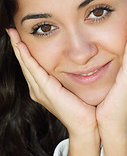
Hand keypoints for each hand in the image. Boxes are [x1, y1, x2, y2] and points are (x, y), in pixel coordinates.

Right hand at [7, 29, 99, 155]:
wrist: (86, 124)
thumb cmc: (83, 108)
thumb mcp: (72, 88)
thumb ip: (67, 78)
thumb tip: (74, 63)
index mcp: (44, 89)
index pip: (32, 66)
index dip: (25, 51)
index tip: (21, 36)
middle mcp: (38, 90)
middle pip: (26, 64)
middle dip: (18, 47)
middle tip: (11, 31)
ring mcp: (40, 90)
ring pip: (27, 65)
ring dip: (19, 49)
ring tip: (12, 33)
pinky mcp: (46, 90)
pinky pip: (33, 69)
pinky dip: (26, 57)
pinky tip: (21, 45)